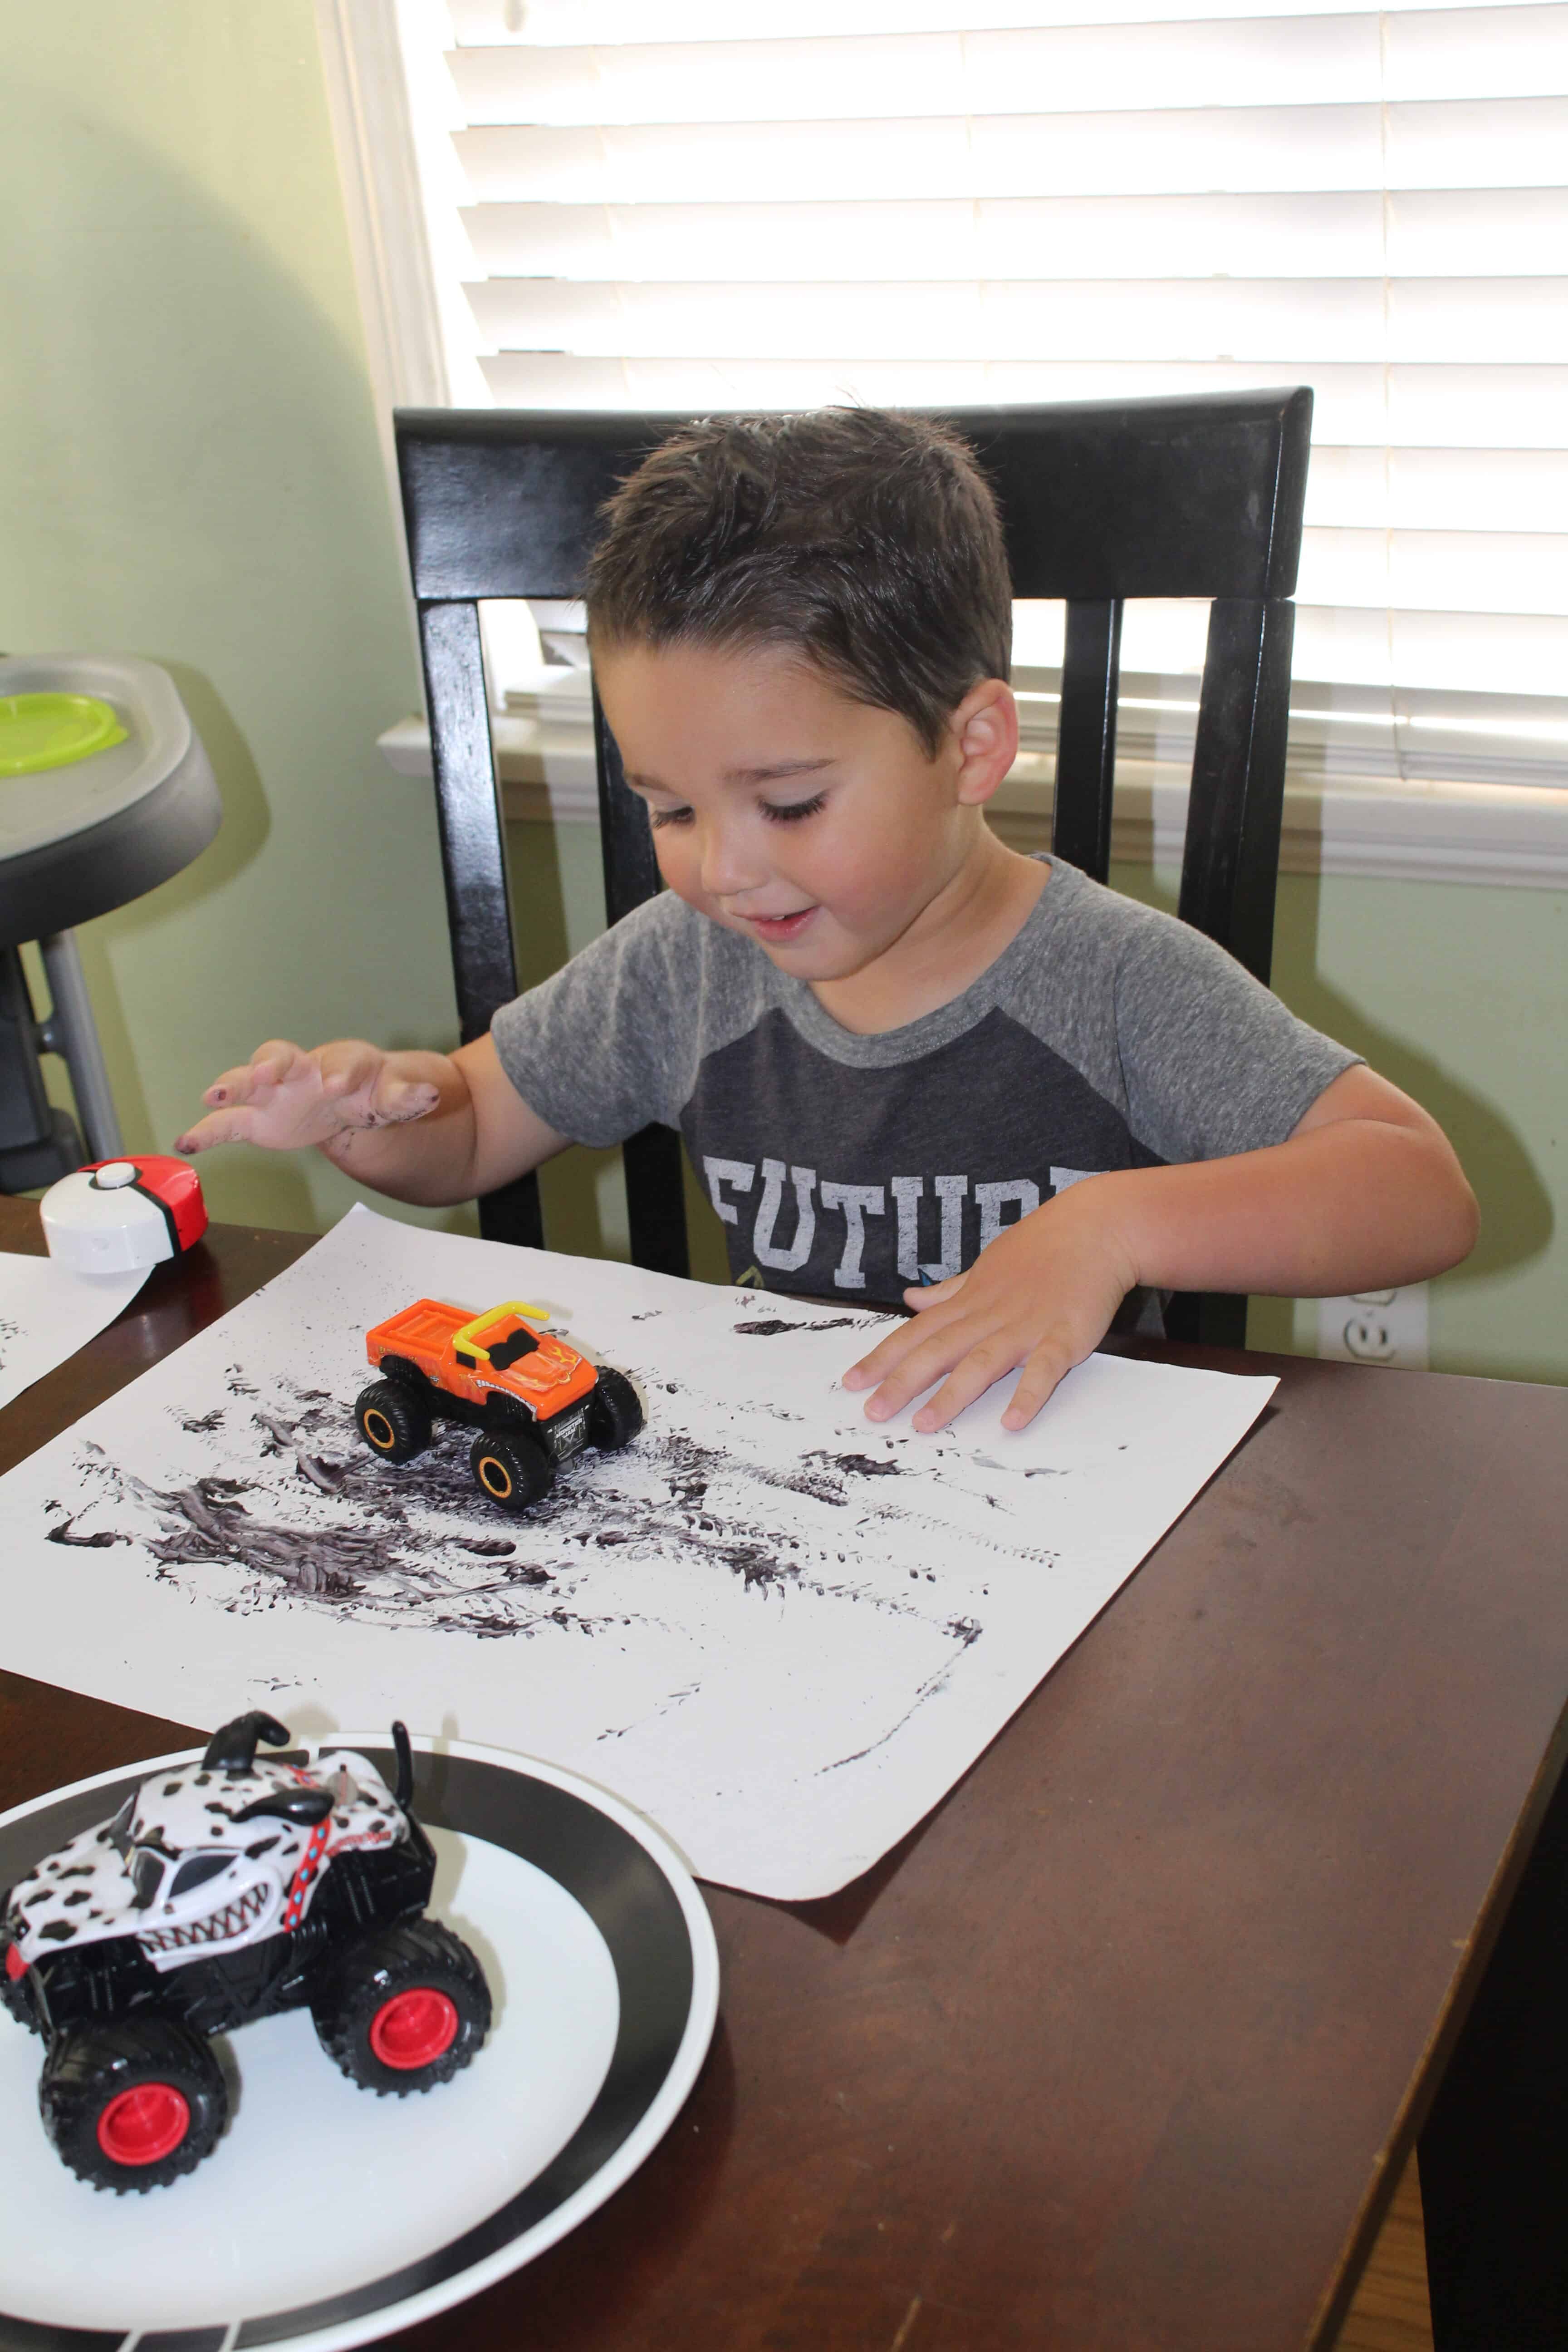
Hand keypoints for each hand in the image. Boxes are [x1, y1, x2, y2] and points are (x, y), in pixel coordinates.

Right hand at [175, 1040, 441, 1156]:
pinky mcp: (259, 1117)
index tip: (338, 1085)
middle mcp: (304, 1069)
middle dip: (274, 1064)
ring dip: (234, 1084)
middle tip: (267, 1073)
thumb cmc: (372, 1092)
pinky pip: (229, 1122)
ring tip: (213, 1095)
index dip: (340, 1071)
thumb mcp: (394, 1097)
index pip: (344, 1059)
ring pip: (251, 1079)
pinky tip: (185, 1143)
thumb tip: (431, 1095)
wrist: (353, 1098)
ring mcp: (277, 1090)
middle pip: (284, 1056)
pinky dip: (207, 1131)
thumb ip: (408, 1099)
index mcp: (344, 1062)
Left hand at [841, 1184, 1135, 1432]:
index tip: (851, 1383)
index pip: (916, 1333)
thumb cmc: (1042, 1248)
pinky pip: (1043, 1369)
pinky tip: (1011, 1422)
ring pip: (981, 1362)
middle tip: (872, 1413)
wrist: (1097, 1228)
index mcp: (970, 1301)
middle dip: (902, 1382)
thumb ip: (950, 1290)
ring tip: (925, 1426)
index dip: (882, 1358)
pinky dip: (1028, 1394)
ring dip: (952, 1395)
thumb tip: (911, 1297)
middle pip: (938, 1351)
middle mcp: (990, 1315)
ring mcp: (1026, 1326)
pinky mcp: (1064, 1335)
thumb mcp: (988, 1266)